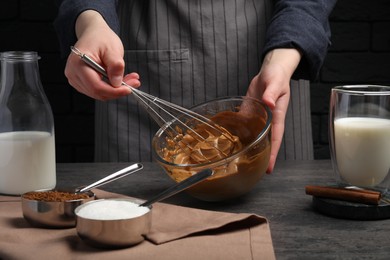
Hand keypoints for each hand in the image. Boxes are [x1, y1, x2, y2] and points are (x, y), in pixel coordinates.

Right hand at [64, 10, 140, 99]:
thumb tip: (117, 83)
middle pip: (98, 92)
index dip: (114, 91)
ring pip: (99, 93)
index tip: (129, 89)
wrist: (93, 33)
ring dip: (116, 90)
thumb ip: (115, 66)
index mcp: (78, 64)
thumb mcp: (112, 49)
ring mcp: (75, 79)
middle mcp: (73, 74)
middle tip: (134, 82)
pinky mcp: (81, 82)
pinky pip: (98, 90)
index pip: (96, 87)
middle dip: (118, 90)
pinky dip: (111, 88)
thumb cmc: (101, 38)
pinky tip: (120, 79)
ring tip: (130, 79)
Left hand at [246, 49, 300, 172]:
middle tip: (252, 171)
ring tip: (240, 162)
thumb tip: (269, 103)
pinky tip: (230, 142)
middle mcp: (268, 120)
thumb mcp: (276, 82)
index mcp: (277, 116)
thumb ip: (272, 93)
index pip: (276, 138)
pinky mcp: (249, 113)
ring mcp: (258, 118)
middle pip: (265, 142)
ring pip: (253, 136)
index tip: (269, 168)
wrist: (270, 70)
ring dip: (248, 147)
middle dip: (261, 157)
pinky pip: (243, 125)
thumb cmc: (277, 76)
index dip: (272, 154)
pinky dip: (238, 134)